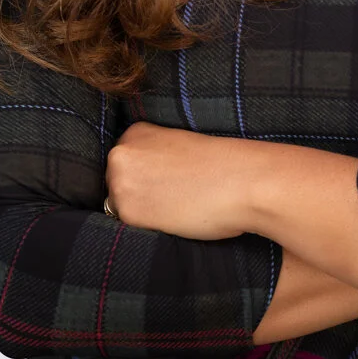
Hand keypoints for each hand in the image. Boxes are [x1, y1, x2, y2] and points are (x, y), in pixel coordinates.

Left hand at [105, 121, 258, 238]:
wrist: (241, 179)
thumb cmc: (221, 163)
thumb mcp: (178, 147)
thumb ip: (152, 158)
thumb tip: (142, 182)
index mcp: (134, 131)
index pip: (123, 162)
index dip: (145, 175)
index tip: (168, 179)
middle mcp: (120, 154)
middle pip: (116, 183)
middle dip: (138, 192)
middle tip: (172, 194)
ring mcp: (121, 183)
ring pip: (120, 206)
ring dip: (141, 211)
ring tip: (175, 205)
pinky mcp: (129, 213)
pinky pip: (129, 227)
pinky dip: (148, 227)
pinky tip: (172, 217)